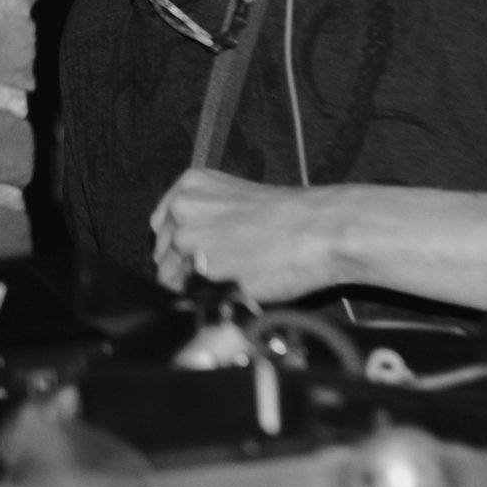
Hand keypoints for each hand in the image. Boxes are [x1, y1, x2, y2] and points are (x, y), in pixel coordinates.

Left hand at [149, 168, 345, 301]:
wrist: (323, 229)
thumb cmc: (292, 216)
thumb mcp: (236, 201)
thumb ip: (206, 217)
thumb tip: (191, 250)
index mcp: (191, 185)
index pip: (162, 227)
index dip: (179, 248)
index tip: (195, 257)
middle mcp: (183, 210)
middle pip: (164, 255)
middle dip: (186, 269)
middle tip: (221, 273)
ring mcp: (190, 242)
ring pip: (174, 280)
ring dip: (198, 287)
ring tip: (233, 281)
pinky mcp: (205, 274)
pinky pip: (194, 298)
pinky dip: (209, 301)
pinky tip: (235, 291)